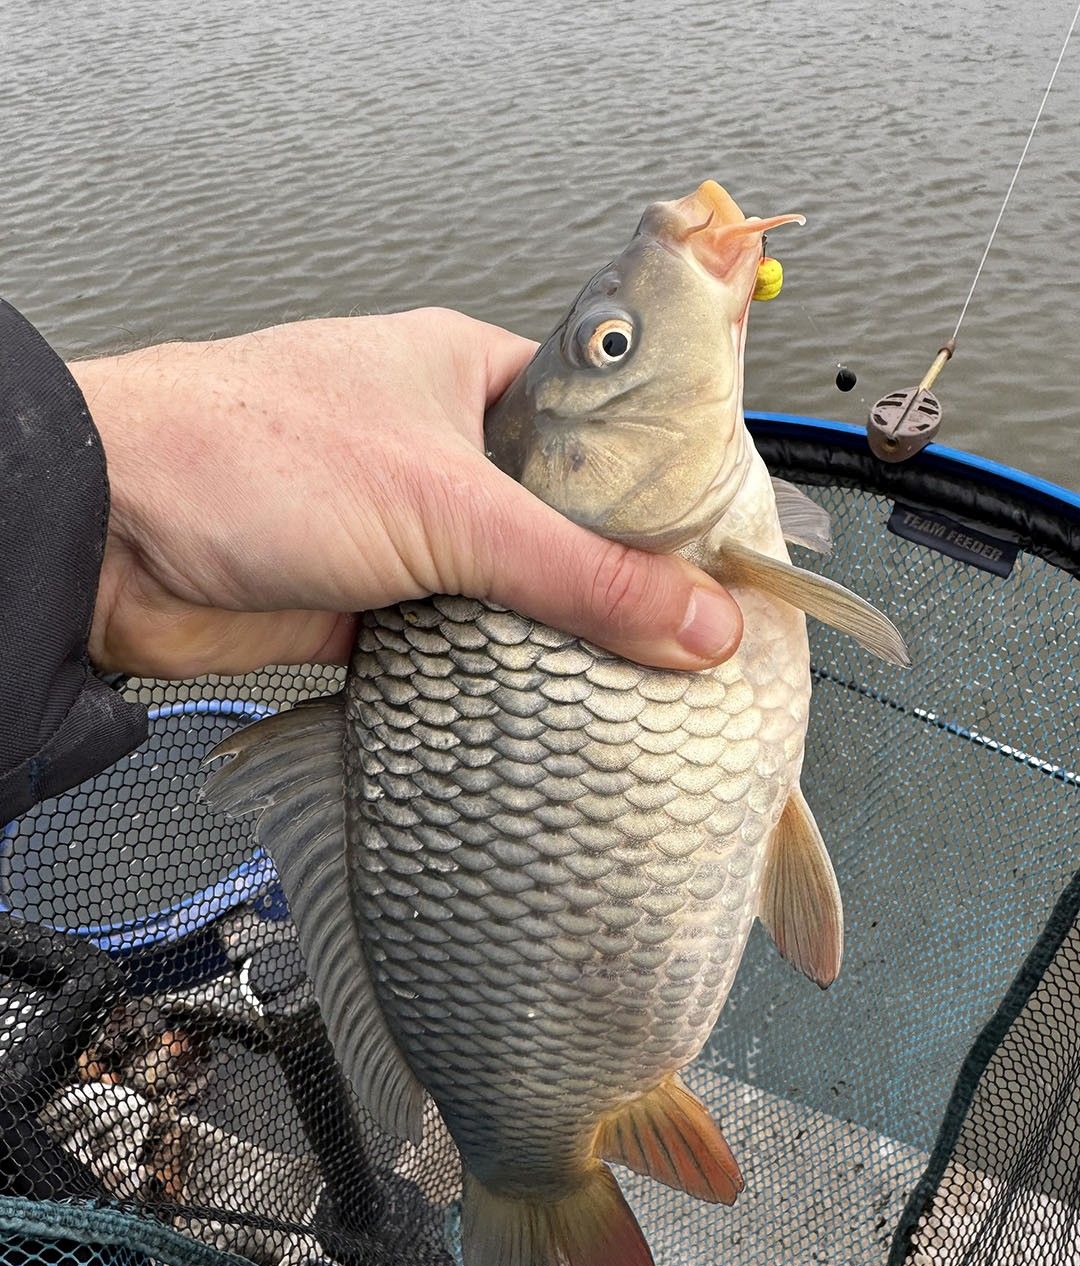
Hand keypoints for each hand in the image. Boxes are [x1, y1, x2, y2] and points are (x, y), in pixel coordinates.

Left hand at [73, 309, 741, 679]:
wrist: (111, 539)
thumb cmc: (249, 456)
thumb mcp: (449, 505)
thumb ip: (582, 572)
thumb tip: (700, 619)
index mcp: (470, 375)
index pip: (604, 420)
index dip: (668, 478)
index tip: (724, 544)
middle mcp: (443, 448)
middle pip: (565, 516)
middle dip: (617, 574)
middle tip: (693, 632)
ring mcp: (407, 529)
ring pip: (513, 586)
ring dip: (554, 633)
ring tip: (641, 681)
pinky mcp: (372, 604)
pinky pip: (460, 641)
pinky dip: (493, 673)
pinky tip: (547, 706)